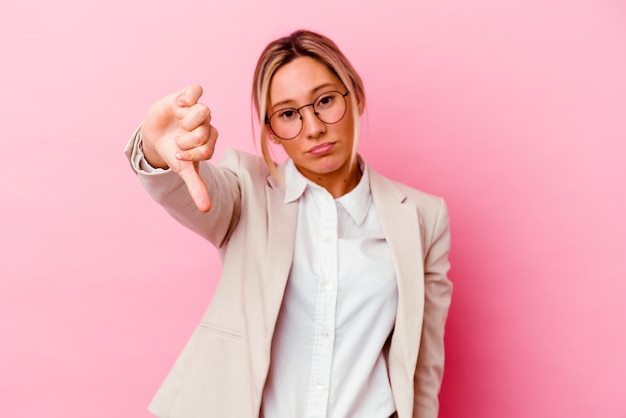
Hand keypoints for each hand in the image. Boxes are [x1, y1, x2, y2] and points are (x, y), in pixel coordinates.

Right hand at [141, 85, 217, 211]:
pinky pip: (196, 90)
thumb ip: (196, 187)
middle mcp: (206, 125)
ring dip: (188, 121)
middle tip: (176, 141)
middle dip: (187, 140)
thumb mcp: (184, 169)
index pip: (208, 148)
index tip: (180, 155)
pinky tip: (179, 104)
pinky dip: (190, 96)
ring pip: (204, 111)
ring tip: (178, 122)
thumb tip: (206, 210)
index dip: (192, 154)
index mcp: (210, 141)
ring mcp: (196, 110)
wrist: (156, 135)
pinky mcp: (186, 97)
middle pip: (205, 131)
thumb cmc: (174, 152)